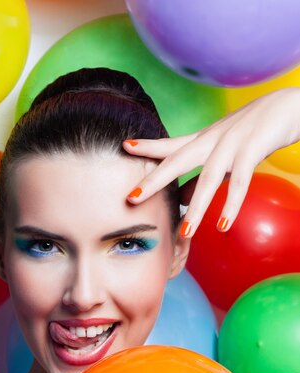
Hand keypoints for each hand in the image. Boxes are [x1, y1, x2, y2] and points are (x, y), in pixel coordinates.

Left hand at [123, 87, 299, 236]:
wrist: (290, 106)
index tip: (124, 147)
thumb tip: (178, 199)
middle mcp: (212, 140)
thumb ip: (200, 176)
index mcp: (204, 140)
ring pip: (209, 179)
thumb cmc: (255, 131)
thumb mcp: (222, 154)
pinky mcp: (253, 150)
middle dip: (154, 180)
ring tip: (184, 232)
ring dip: (196, 207)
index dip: (147, 147)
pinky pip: (241, 182)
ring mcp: (232, 144)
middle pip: (177, 161)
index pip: (170, 145)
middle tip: (131, 198)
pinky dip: (231, 204)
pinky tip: (223, 225)